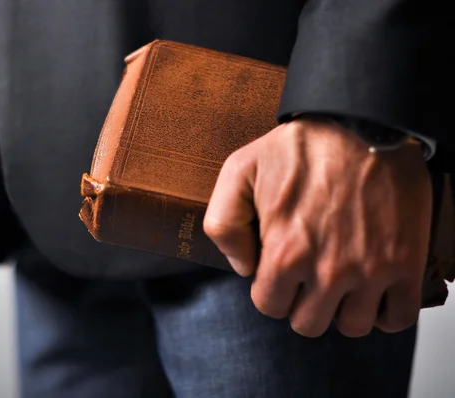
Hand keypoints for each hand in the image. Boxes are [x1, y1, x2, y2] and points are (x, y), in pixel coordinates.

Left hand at [204, 118, 431, 337]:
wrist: (361, 122)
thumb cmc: (303, 145)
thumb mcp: (240, 171)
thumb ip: (224, 224)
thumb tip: (242, 267)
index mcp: (285, 252)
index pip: (269, 305)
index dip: (272, 290)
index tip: (281, 272)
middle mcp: (326, 270)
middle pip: (308, 323)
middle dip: (304, 304)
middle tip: (309, 279)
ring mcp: (368, 270)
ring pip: (352, 326)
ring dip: (343, 310)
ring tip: (341, 284)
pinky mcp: (404, 263)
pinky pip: (398, 318)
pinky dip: (385, 314)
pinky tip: (374, 293)